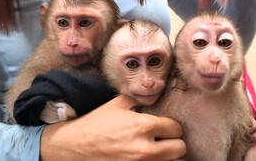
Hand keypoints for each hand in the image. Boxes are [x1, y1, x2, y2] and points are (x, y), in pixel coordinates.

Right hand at [40, 95, 185, 159]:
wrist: (75, 146)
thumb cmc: (96, 123)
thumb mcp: (118, 103)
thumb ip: (140, 101)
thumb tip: (155, 100)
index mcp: (144, 126)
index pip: (176, 129)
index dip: (171, 126)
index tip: (164, 127)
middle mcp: (146, 148)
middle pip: (180, 148)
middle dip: (174, 142)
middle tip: (163, 139)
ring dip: (166, 154)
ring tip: (155, 148)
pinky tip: (145, 156)